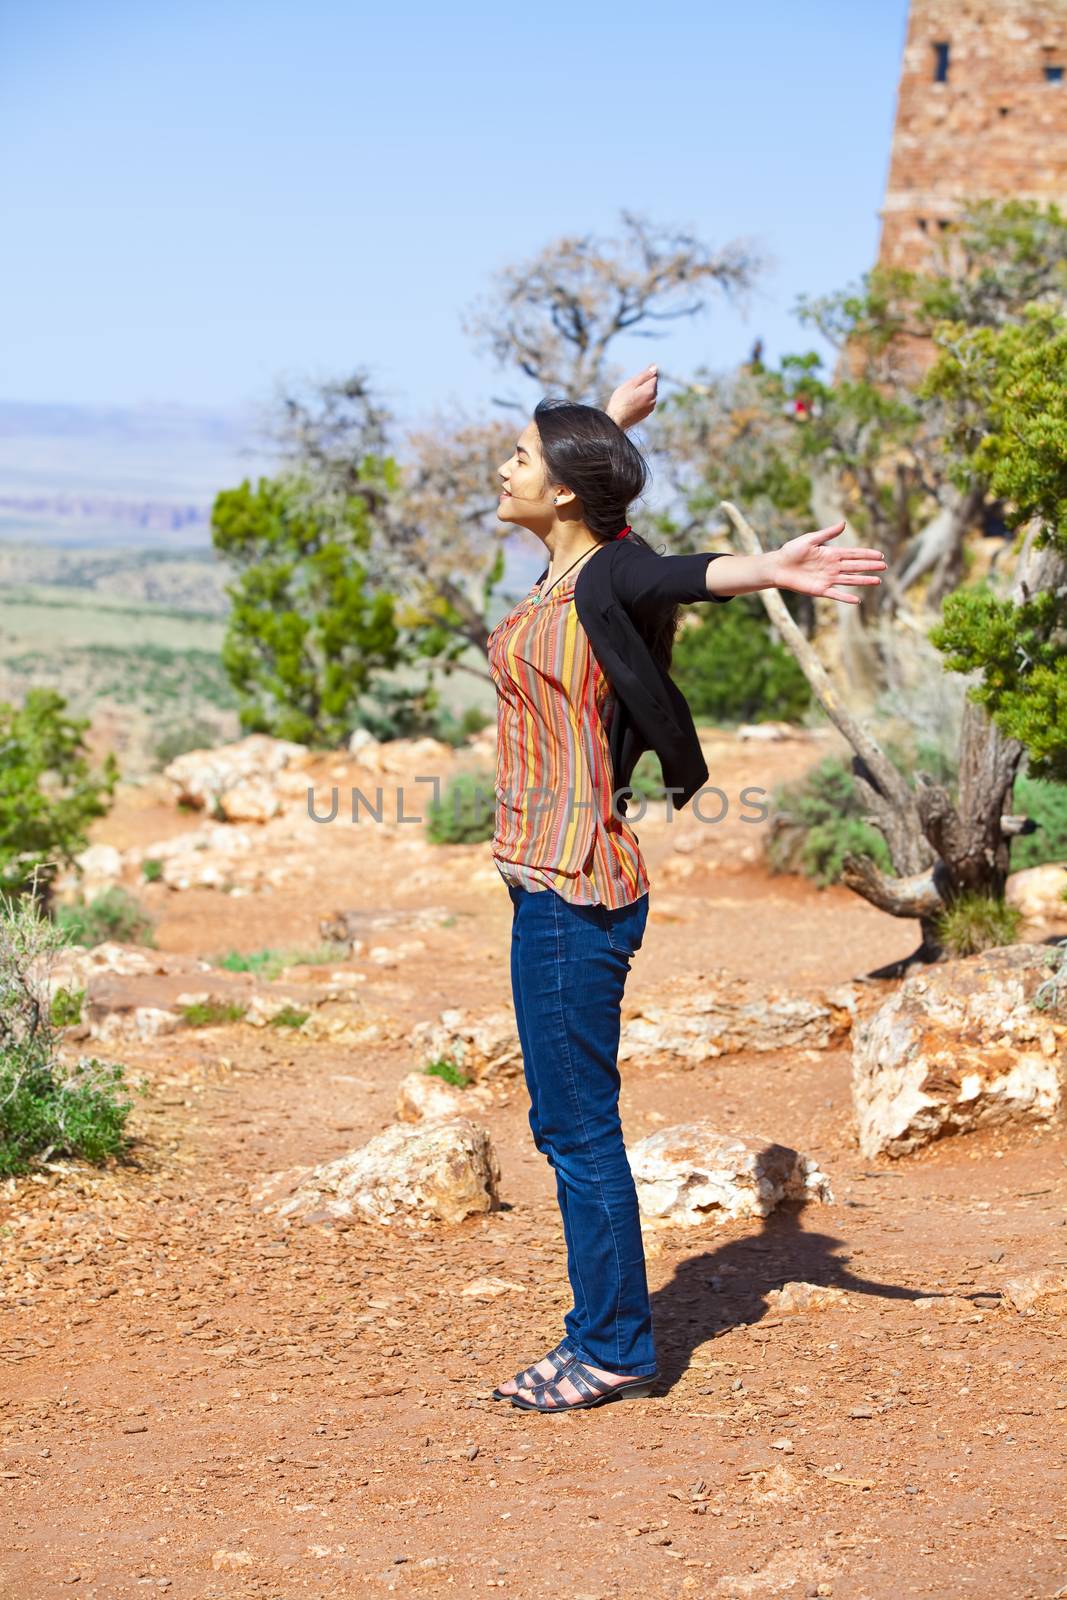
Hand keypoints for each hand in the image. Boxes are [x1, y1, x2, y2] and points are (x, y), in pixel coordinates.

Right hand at [606, 364, 658, 429]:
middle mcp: (654, 399)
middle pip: (652, 385)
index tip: (635, 381)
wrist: (615, 421)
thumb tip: (655, 367)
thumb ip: (644, 375)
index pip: (654, 376)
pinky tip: (630, 404)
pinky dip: (640, 400)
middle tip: (629, 391)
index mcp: (650, 391)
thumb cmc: (620, 401)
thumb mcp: (631, 384)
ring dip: (642, 392)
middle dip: (643, 385)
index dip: (644, 376)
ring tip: (629, 398)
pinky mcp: (647, 413)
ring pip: (649, 394)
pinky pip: (646, 402)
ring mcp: (651, 407)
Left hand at [768, 521, 886, 603]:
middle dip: (870, 566)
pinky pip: (836, 595)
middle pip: (855, 566)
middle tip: (884, 566)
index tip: (880, 554)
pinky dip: (846, 598)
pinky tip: (857, 600)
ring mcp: (827, 579)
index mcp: (831, 554)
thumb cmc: (791, 551)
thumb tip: (844, 523)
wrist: (778, 566)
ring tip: (878, 581)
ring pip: (850, 580)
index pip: (853, 554)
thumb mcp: (810, 539)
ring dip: (864, 581)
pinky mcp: (820, 590)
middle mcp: (832, 567)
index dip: (867, 554)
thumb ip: (827, 533)